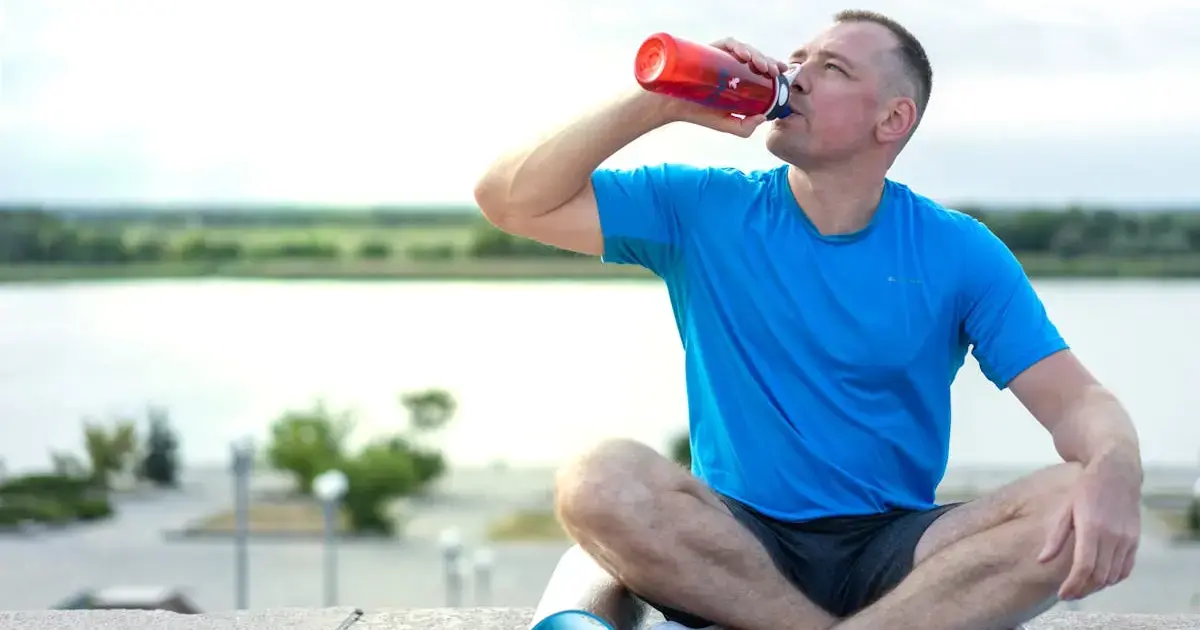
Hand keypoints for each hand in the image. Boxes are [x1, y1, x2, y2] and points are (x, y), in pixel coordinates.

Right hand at [652, 37, 788, 137]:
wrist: (673, 107)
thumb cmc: (700, 113)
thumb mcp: (726, 125)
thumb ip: (745, 127)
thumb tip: (764, 117)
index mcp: (740, 79)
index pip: (762, 70)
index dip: (775, 69)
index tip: (784, 74)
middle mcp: (733, 65)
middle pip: (757, 58)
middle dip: (769, 62)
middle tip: (775, 72)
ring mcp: (722, 57)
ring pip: (746, 49)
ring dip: (758, 55)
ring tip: (762, 66)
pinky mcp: (710, 50)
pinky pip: (729, 44)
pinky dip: (738, 47)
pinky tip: (745, 56)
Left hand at [1037, 459, 1140, 599]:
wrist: (1117, 472)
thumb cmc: (1086, 488)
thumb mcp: (1066, 508)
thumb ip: (1055, 537)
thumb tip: (1042, 560)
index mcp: (1092, 527)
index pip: (1083, 567)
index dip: (1072, 585)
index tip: (1062, 594)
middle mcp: (1112, 536)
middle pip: (1099, 576)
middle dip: (1082, 590)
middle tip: (1069, 594)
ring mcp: (1127, 539)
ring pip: (1113, 576)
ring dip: (1097, 586)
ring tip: (1081, 587)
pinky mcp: (1135, 540)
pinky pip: (1126, 569)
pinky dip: (1113, 579)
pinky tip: (1100, 579)